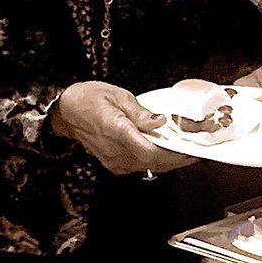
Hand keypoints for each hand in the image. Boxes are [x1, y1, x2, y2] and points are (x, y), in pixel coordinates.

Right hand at [49, 81, 182, 175]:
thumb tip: (159, 121)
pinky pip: (139, 167)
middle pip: (153, 163)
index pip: (149, 151)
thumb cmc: (89, 99)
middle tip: (195, 151)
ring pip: (148, 168)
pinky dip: (155, 162)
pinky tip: (165, 153)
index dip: (172, 154)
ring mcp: (113, 160)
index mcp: (116, 130)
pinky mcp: (114, 164)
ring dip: (168, 162)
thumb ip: (140, 112)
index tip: (188, 148)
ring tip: (184, 151)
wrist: (66, 112)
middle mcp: (115, 150)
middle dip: (177, 159)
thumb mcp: (117, 95)